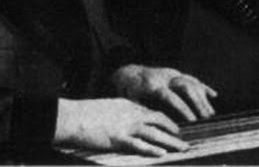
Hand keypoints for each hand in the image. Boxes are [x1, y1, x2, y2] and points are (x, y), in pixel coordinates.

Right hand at [54, 97, 188, 156]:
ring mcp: (126, 127)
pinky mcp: (118, 139)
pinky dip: (152, 150)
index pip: (153, 113)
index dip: (167, 121)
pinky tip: (162, 153)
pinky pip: (139, 145)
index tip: (176, 129)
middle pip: (160, 121)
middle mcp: (131, 114)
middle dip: (174, 131)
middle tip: (185, 139)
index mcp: (129, 105)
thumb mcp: (109, 107)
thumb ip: (122, 113)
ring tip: (182, 148)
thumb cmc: (87, 114)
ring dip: (171, 142)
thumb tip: (130, 121)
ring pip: (155, 134)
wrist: (73, 117)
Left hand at [112, 65, 218, 121]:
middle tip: (206, 118)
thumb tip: (153, 126)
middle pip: (186, 87)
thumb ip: (142, 112)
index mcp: (153, 86)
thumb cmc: (130, 92)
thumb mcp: (131, 101)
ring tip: (211, 114)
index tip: (192, 121)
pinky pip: (192, 79)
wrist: (129, 73)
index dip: (182, 108)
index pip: (171, 96)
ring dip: (202, 98)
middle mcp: (165, 77)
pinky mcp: (177, 74)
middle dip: (197, 102)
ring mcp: (172, 74)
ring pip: (192, 82)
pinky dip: (203, 87)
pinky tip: (214, 95)